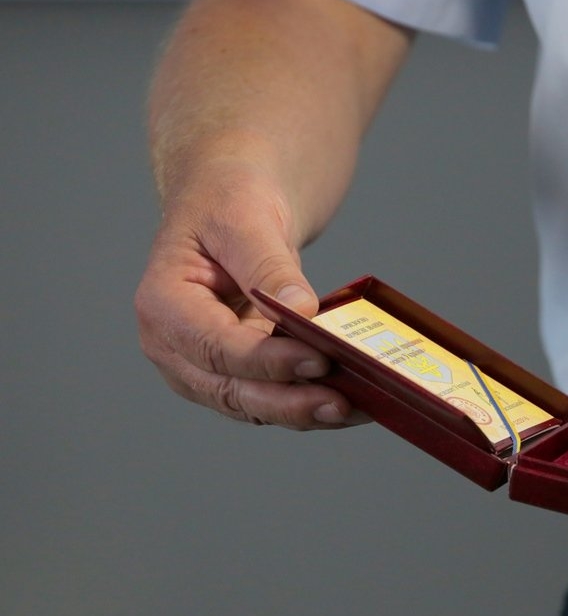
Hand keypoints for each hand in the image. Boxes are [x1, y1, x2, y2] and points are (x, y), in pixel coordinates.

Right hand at [135, 163, 363, 428]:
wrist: (228, 207)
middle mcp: (174, 348)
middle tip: (342, 403)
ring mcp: (202, 368)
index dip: (267, 361)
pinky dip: (308, 403)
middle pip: (232, 390)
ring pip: (254, 405)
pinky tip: (352, 401)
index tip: (318, 359)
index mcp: (163, 305)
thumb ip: (268, 267)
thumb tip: (302, 310)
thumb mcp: (244, 220)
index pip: (215, 347)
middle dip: (289, 402)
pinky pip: (271, 398)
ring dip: (304, 411)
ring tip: (356, 408)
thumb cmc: (227, 203)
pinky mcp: (236, 375)